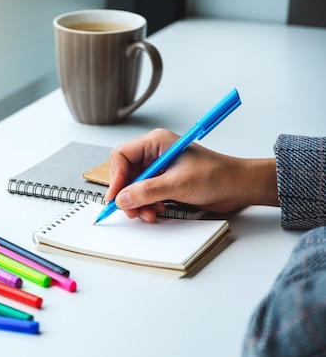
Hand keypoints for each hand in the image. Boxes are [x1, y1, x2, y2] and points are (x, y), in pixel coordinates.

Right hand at [105, 128, 278, 221]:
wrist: (239, 187)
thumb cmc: (216, 175)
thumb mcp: (178, 184)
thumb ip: (146, 191)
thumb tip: (122, 198)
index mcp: (155, 143)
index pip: (121, 157)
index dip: (116, 178)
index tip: (116, 198)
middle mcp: (154, 154)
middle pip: (125, 174)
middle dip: (127, 194)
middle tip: (132, 210)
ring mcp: (159, 169)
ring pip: (133, 187)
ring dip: (138, 203)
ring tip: (149, 213)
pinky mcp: (164, 182)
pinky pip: (145, 194)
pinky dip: (146, 205)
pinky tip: (156, 211)